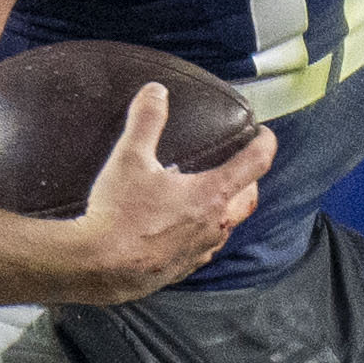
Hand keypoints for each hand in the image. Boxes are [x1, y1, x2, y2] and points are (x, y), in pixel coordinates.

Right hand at [57, 87, 275, 302]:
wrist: (97, 266)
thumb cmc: (119, 214)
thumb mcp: (129, 159)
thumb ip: (146, 121)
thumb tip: (155, 92)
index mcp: (211, 194)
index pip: (255, 164)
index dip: (265, 144)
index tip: (266, 134)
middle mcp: (214, 226)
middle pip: (248, 199)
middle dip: (249, 181)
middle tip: (239, 167)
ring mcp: (199, 251)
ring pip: (226, 227)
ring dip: (224, 209)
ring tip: (206, 197)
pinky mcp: (181, 270)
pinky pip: (202, 249)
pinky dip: (200, 234)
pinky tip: (179, 229)